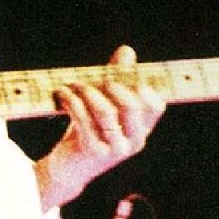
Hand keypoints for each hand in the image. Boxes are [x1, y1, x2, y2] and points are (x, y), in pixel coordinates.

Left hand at [36, 45, 164, 207]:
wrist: (69, 168)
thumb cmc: (89, 129)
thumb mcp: (103, 103)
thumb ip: (116, 78)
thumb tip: (127, 51)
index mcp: (141, 128)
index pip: (155, 105)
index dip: (142, 85)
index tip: (122, 73)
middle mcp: (134, 141)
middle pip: (133, 105)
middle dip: (113, 85)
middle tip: (96, 78)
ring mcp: (116, 149)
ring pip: (106, 112)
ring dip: (88, 91)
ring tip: (74, 84)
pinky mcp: (94, 153)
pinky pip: (84, 121)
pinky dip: (72, 102)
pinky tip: (63, 94)